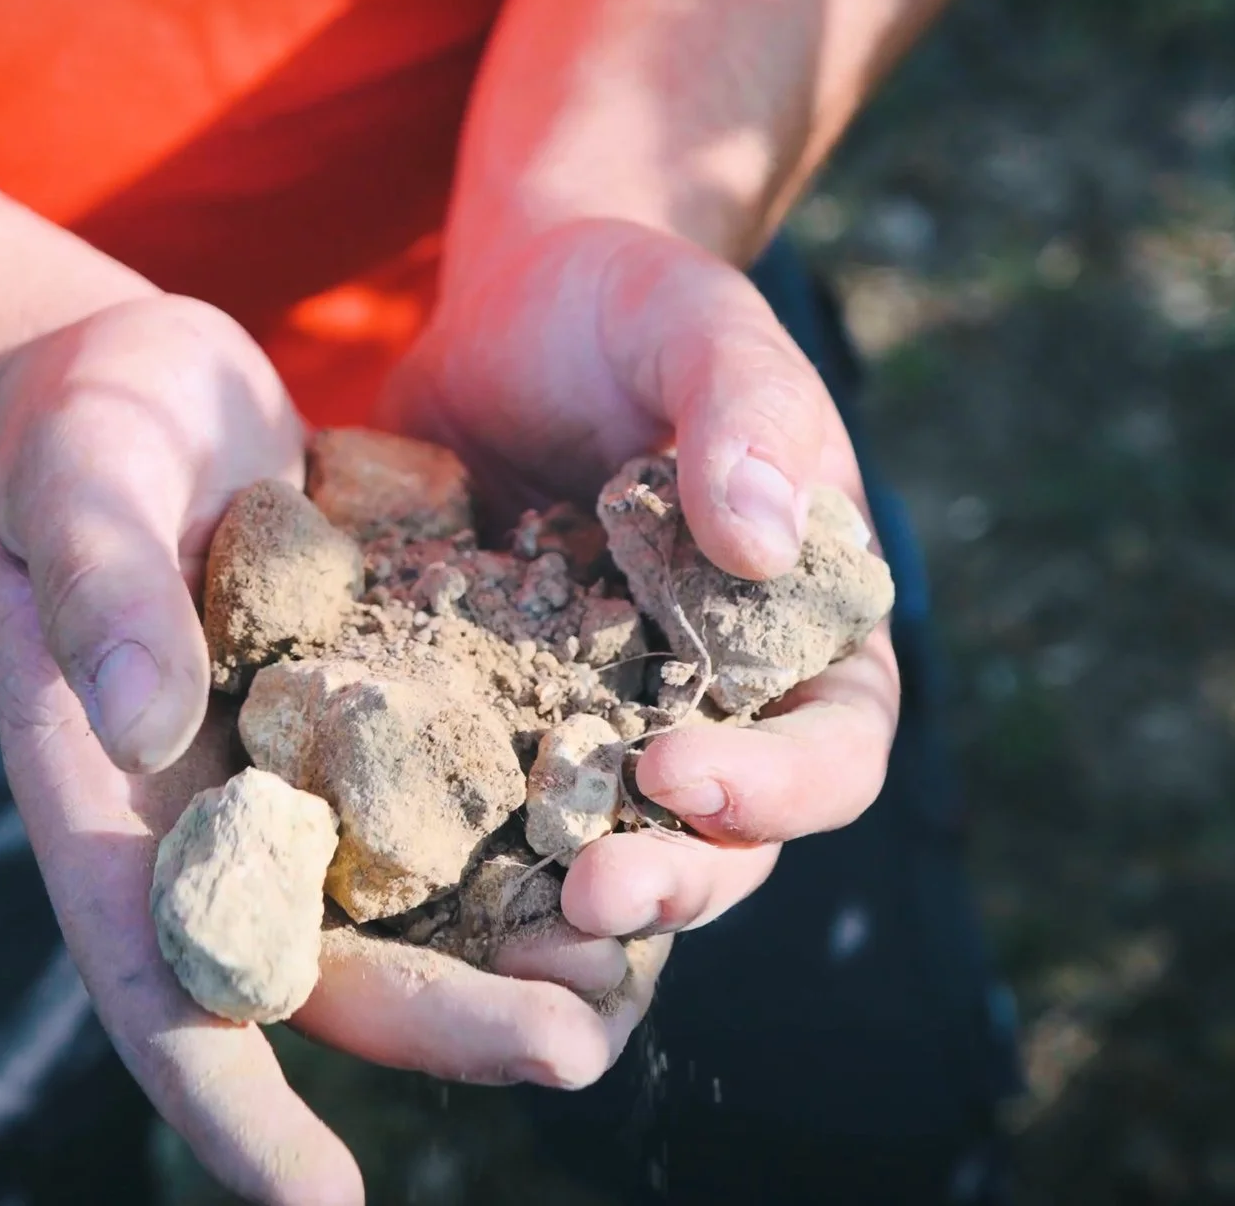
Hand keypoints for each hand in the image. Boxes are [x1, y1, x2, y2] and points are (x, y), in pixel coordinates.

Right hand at [0, 295, 657, 1205]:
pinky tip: (630, 860)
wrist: (138, 386)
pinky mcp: (375, 721)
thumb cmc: (81, 434)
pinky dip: (531, 849)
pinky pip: (457, 811)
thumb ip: (105, 594)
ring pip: (408, 912)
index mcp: (108, 801)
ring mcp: (300, 779)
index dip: (229, 1100)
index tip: (317, 1201)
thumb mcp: (76, 482)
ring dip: (509, 963)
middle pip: (319, 969)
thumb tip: (149, 724)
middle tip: (567, 1053)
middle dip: (440, 1030)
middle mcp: (213, 819)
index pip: (157, 976)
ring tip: (628, 990)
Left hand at [384, 218, 901, 940]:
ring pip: (612, 851)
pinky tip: (401, 882)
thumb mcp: (694, 322)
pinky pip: (489, 812)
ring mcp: (601, 725)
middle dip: (671, 878)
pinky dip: (461, 858)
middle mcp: (717, 703)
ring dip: (572, 904)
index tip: (678, 769)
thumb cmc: (630, 304)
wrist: (502, 306)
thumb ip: (742, 412)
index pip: (833, 746)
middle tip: (591, 890)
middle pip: (726, 839)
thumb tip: (762, 541)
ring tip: (510, 930)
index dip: (776, 785)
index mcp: (808, 630)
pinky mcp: (496, 723)